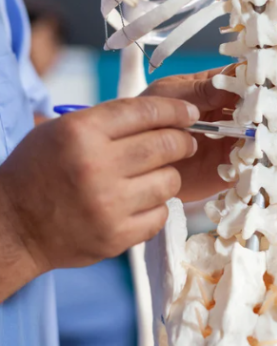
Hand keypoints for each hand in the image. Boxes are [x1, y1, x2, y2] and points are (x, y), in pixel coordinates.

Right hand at [0, 97, 197, 299]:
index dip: (176, 110)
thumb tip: (164, 117)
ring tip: (156, 176)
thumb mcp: (63, 131)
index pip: (146, 111)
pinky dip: (157, 206)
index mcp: (82, 132)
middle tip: (186, 143)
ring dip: (169, 176)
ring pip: (170, 181)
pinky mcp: (116, 236)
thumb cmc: (39, 172)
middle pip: (166, 145)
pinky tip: (142, 202)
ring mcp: (108, 204)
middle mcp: (96, 166)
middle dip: (184, 141)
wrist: (12, 226)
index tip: (191, 113)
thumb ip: (111, 121)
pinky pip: (161, 214)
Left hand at [141, 65, 276, 201]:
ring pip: (262, 137)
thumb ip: (201, 91)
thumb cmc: (148, 117)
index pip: (248, 80)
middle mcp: (227, 116)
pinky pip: (251, 165)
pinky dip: (269, 163)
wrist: (134, 159)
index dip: (270, 77)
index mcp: (215, 91)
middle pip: (262, 109)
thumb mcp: (172, 96)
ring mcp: (229, 143)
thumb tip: (232, 83)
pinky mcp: (227, 169)